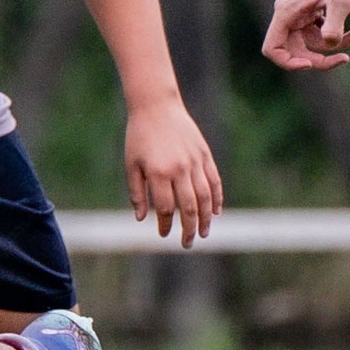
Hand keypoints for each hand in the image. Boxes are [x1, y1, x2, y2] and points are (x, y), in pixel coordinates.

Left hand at [124, 97, 222, 246]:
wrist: (156, 107)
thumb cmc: (139, 137)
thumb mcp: (131, 164)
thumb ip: (136, 192)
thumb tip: (141, 218)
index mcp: (158, 173)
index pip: (166, 208)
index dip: (166, 225)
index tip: (163, 235)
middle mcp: (179, 170)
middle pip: (189, 208)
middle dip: (188, 229)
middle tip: (187, 243)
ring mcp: (195, 162)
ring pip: (205, 197)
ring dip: (206, 218)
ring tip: (204, 233)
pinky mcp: (205, 155)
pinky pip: (215, 181)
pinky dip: (217, 198)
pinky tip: (216, 212)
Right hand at [261, 0, 349, 71]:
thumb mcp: (342, 0)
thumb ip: (334, 23)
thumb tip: (330, 44)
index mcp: (286, 12)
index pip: (272, 48)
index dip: (288, 62)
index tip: (310, 64)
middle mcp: (288, 14)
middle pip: (293, 51)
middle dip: (318, 59)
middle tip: (344, 58)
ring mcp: (299, 15)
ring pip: (310, 44)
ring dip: (335, 45)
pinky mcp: (311, 14)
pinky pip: (320, 35)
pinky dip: (338, 36)